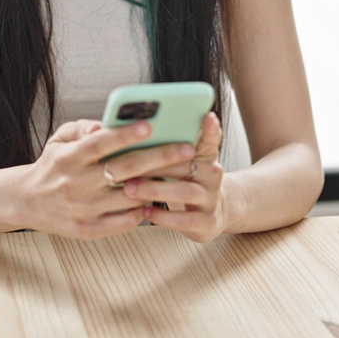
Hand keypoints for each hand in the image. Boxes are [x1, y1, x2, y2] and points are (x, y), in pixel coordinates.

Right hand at [18, 118, 197, 239]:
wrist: (28, 202)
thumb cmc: (53, 165)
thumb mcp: (58, 140)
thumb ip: (81, 128)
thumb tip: (101, 125)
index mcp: (69, 158)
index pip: (101, 144)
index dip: (125, 134)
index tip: (150, 125)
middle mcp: (77, 184)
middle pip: (126, 169)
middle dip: (160, 157)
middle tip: (187, 148)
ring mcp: (85, 209)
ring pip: (130, 196)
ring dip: (159, 185)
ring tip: (182, 174)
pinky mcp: (89, 230)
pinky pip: (125, 221)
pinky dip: (142, 211)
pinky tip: (156, 200)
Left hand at [124, 113, 227, 242]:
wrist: (213, 211)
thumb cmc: (186, 180)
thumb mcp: (181, 161)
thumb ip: (163, 145)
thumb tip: (125, 130)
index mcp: (205, 155)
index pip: (210, 139)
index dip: (210, 129)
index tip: (207, 116)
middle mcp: (212, 174)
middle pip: (186, 165)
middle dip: (156, 165)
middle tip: (129, 164)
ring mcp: (211, 198)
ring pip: (184, 192)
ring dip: (155, 190)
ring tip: (130, 189)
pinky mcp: (207, 221)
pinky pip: (185, 219)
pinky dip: (163, 216)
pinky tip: (145, 211)